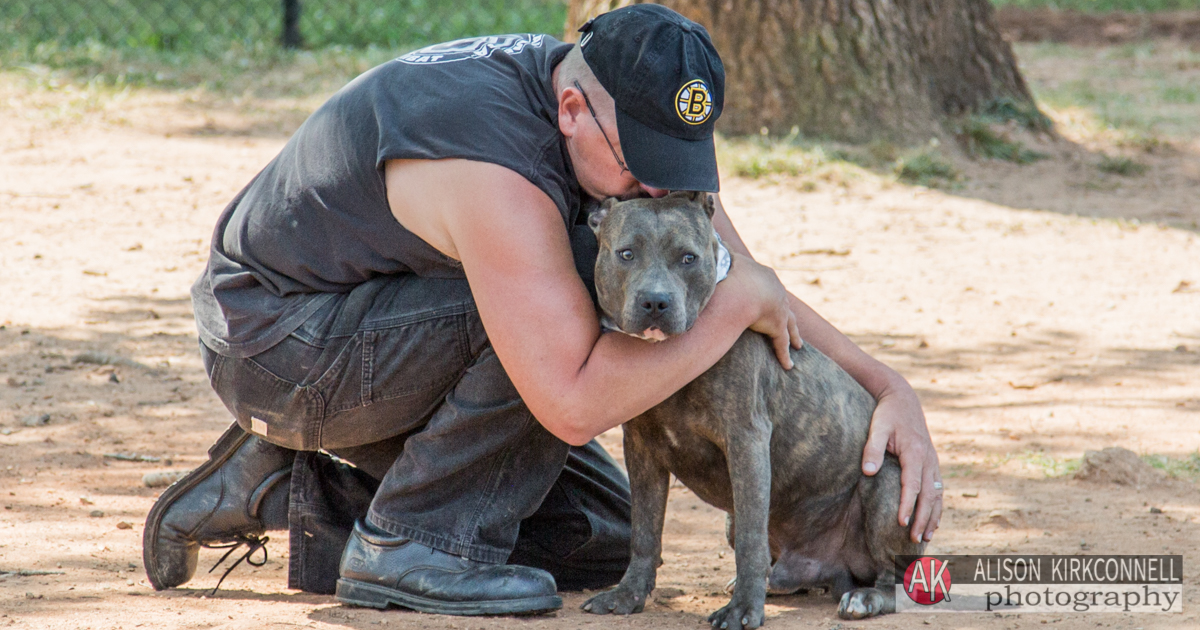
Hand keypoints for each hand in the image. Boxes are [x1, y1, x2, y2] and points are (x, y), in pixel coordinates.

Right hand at [726, 253, 801, 368]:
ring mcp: (780, 311)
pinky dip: (785, 355)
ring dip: (794, 335)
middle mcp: (777, 292)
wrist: (740, 289)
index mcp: (765, 277)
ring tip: (798, 344)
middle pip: (784, 305)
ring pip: (790, 325)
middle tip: (789, 319)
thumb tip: (706, 241)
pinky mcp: (777, 327)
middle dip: (787, 314)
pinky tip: (788, 365)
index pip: (768, 285)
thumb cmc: (729, 273)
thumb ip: (716, 254)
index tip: (769, 296)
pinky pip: (782, 344)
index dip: (769, 292)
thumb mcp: (722, 260)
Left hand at [860, 381, 940, 542]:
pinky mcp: (932, 463)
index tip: (901, 522)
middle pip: (929, 494)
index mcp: (914, 451)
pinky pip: (939, 489)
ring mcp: (933, 461)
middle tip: (915, 539)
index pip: (912, 484)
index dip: (907, 504)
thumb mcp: (877, 426)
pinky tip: (933, 521)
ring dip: (933, 517)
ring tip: (927, 538)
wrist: (903, 399)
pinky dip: (937, 507)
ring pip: (937, 494)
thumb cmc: (887, 414)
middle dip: (923, 518)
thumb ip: (872, 448)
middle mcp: (928, 459)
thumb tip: (868, 471)